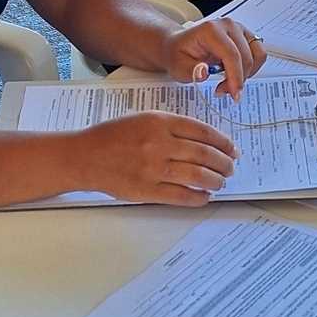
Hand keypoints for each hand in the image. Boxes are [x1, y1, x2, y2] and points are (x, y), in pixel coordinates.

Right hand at [76, 110, 237, 206]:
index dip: (223, 142)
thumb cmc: (111, 137)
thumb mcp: (142, 119)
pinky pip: (181, 195)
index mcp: (160, 121)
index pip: (202, 131)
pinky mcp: (146, 190)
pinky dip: (198, 197)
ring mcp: (153, 168)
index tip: (232, 148)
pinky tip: (204, 196)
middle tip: (231, 167)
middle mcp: (159, 143)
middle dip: (224, 163)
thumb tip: (204, 142)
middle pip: (204, 154)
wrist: (84, 156)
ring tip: (221, 182)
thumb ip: (171, 127)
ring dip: (215, 180)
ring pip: (197, 175)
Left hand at [162, 17, 267, 99]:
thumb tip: (204, 72)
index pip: (232, 55)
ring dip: (246, 74)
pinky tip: (236, 75)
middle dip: (238, 79)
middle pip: (246, 57)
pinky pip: (259, 54)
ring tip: (229, 83)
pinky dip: (251, 68)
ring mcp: (238, 29)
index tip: (234, 93)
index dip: (235, 77)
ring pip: (257, 55)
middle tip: (224, 91)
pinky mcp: (245, 36)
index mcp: (211, 30)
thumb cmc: (178, 54)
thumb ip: (191, 70)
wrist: (177, 46)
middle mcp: (227, 26)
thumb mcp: (178, 66)